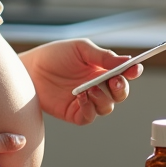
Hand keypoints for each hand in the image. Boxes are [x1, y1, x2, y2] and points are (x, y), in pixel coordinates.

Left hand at [19, 39, 143, 125]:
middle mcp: (99, 86)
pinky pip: (90, 117)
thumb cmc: (54, 55)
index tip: (135, 69)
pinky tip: (81, 97)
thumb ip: (103, 57)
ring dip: (103, 98)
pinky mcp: (74, 113)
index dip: (133, 72)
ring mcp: (87, 100)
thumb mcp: (81, 49)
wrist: (30, 69)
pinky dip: (90, 108)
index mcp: (103, 69)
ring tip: (90, 88)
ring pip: (107, 107)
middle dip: (121, 88)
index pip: (125, 74)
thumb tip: (127, 61)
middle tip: (115, 81)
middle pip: (120, 94)